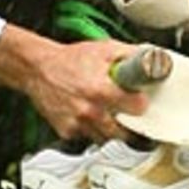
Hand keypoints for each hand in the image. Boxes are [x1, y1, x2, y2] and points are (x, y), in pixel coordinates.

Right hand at [0, 26, 145, 142]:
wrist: (38, 69)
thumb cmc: (69, 60)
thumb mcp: (103, 49)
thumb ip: (130, 54)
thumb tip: (150, 58)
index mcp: (101, 90)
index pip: (137, 108)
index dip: (141, 104)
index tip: (139, 102)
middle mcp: (90, 110)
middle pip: (123, 133)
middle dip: (127, 124)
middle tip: (126, 115)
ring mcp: (78, 123)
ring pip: (105, 139)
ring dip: (109, 130)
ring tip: (107, 116)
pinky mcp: (66, 131)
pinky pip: (86, 138)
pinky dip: (90, 130)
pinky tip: (88, 117)